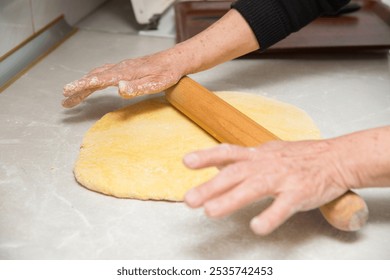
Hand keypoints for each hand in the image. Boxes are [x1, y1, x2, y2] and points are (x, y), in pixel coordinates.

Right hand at [62, 49, 184, 107]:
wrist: (174, 61)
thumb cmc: (167, 74)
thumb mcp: (156, 83)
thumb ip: (138, 87)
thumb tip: (119, 88)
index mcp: (125, 73)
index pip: (99, 79)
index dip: (82, 86)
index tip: (68, 91)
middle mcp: (120, 68)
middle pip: (93, 78)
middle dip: (78, 89)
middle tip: (65, 101)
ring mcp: (122, 67)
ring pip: (97, 75)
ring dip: (83, 85)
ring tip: (72, 95)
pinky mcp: (125, 69)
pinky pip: (104, 73)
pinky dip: (93, 79)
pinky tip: (91, 82)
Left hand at [183, 140, 351, 234]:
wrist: (335, 158)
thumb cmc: (298, 156)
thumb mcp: (267, 151)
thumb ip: (242, 158)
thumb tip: (216, 161)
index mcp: (257, 155)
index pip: (228, 152)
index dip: (207, 156)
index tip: (186, 162)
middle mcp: (266, 164)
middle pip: (235, 173)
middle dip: (211, 186)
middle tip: (189, 199)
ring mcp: (282, 178)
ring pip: (254, 188)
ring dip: (230, 200)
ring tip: (211, 212)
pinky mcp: (299, 193)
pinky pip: (283, 206)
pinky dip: (270, 216)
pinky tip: (257, 227)